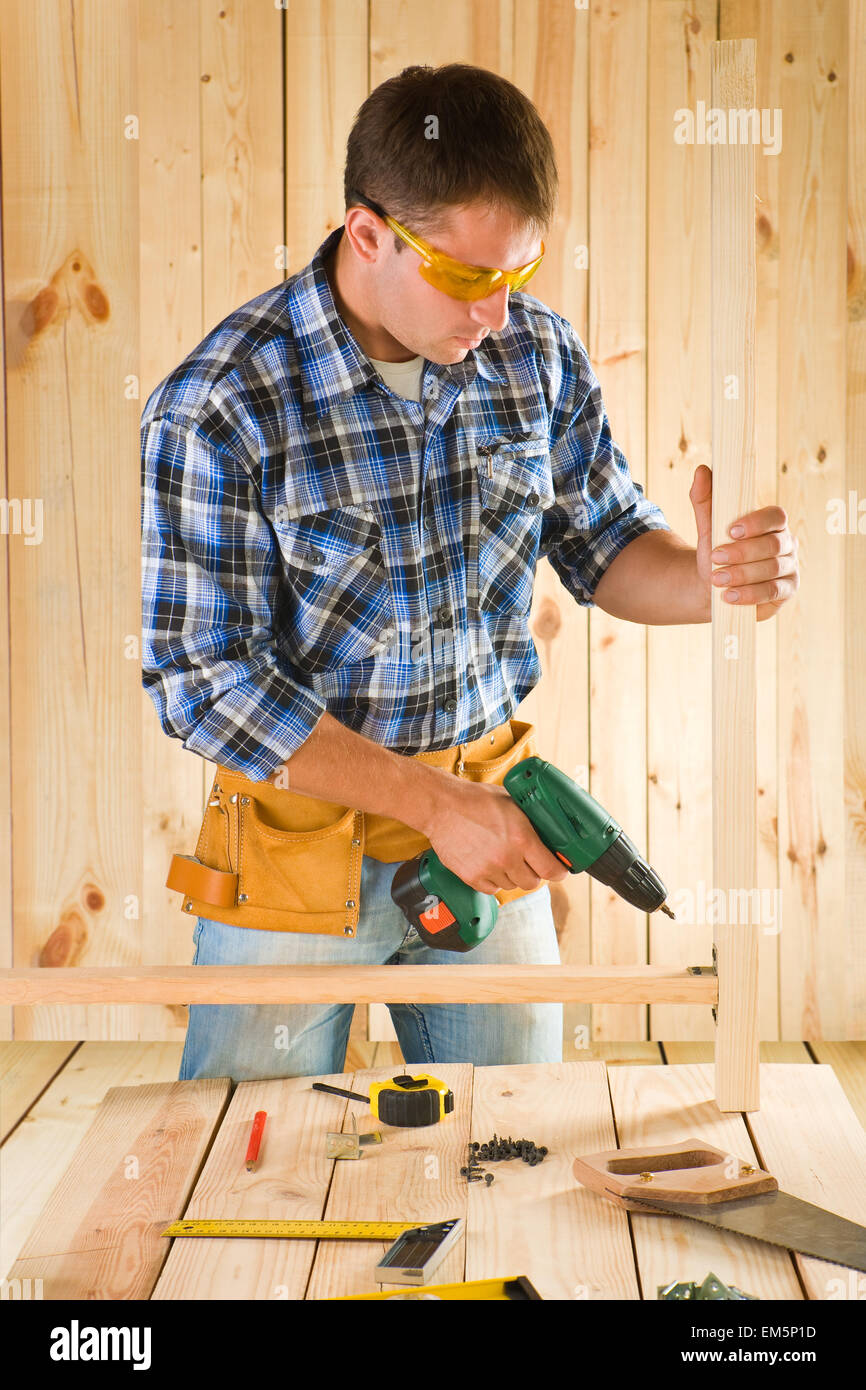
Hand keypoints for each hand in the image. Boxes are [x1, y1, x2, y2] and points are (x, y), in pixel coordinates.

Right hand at [422, 777, 568, 896]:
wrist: (442, 806)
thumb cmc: (476, 800)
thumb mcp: (512, 803)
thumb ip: (531, 822)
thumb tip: (549, 832)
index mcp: (522, 838)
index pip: (551, 869)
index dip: (559, 871)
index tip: (558, 869)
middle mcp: (507, 857)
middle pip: (533, 882)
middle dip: (534, 873)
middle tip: (529, 862)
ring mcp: (488, 869)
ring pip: (512, 886)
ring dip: (512, 876)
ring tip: (503, 858)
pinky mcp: (471, 877)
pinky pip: (492, 889)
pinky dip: (494, 880)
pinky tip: (489, 864)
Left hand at [689, 463, 799, 620]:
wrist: (714, 585)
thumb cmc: (716, 550)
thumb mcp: (707, 525)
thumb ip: (705, 499)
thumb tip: (702, 470)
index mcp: (773, 522)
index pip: (776, 516)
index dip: (756, 523)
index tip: (730, 531)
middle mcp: (787, 543)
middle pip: (773, 545)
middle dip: (743, 553)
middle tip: (716, 557)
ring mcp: (790, 568)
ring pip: (772, 570)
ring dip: (742, 575)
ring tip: (716, 579)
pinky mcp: (786, 591)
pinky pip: (773, 592)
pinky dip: (750, 594)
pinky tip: (729, 596)